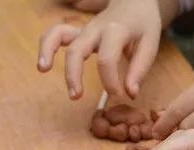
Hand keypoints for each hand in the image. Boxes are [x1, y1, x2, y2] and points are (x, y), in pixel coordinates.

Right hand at [37, 0, 162, 98]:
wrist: (135, 1)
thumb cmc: (143, 24)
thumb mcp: (150, 45)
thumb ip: (140, 70)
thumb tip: (130, 94)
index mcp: (116, 31)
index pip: (107, 59)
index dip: (110, 82)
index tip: (118, 95)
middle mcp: (96, 28)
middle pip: (77, 50)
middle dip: (73, 75)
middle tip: (75, 97)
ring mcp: (84, 28)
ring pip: (59, 35)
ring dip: (48, 51)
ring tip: (43, 70)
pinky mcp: (78, 31)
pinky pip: (56, 33)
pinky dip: (46, 45)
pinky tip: (43, 65)